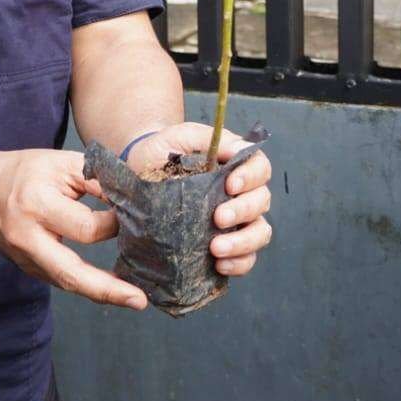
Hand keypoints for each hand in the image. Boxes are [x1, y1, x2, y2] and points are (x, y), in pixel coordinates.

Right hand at [0, 148, 146, 309]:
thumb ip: (97, 179)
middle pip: (72, 273)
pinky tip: (112, 286)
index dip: (113, 224)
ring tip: (135, 300)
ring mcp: (26, 259)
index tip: (133, 216)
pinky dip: (87, 283)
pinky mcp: (29, 268)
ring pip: (68, 283)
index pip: (85, 227)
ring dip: (103, 293)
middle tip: (140, 300)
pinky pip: (62, 278)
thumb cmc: (24, 172)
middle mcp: (28, 238)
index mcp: (36, 205)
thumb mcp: (61, 163)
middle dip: (108, 289)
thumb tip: (133, 199)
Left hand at [124, 123, 272, 276]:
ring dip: (243, 242)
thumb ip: (212, 138)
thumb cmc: (163, 150)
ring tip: (216, 248)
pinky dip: (239, 263)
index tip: (230, 185)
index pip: (260, 168)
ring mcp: (236, 222)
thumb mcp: (182, 135)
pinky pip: (245, 259)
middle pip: (262, 202)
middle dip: (243, 211)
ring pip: (259, 232)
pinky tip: (220, 264)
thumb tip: (240, 148)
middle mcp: (242, 194)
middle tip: (218, 218)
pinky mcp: (225, 246)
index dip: (251, 178)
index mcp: (236, 165)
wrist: (138, 174)